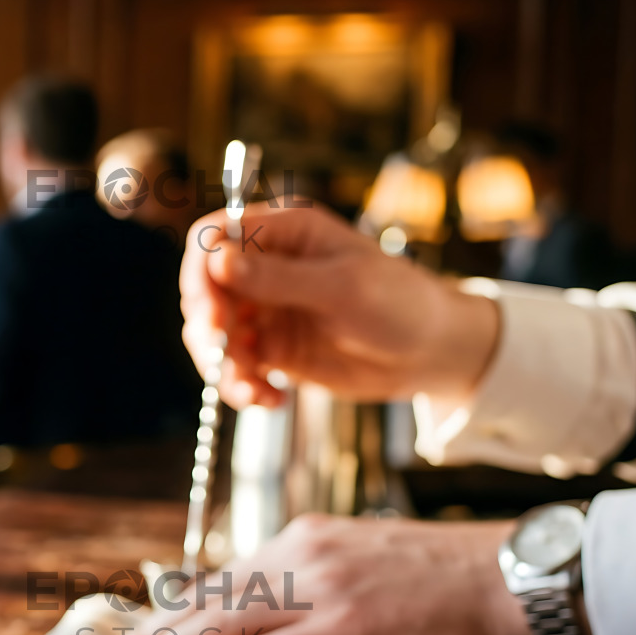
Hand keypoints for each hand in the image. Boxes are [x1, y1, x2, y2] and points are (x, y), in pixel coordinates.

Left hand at [101, 514, 533, 634]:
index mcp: (306, 538)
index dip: (177, 609)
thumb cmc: (458, 583)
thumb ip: (318, 587)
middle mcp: (301, 554)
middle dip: (152, 634)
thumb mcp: (370, 568)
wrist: (520, 578)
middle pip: (207, 600)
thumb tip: (281, 621)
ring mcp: (318, 590)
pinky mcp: (341, 630)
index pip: (223, 577)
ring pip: (218, 626)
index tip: (141, 631)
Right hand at [179, 203, 501, 410]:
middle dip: (207, 324)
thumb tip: (218, 261)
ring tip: (253, 390)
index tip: (210, 310)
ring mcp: (266, 309)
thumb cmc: (401, 303)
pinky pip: (235, 366)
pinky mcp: (271, 348)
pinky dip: (242, 386)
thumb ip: (278, 277)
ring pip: (212, 332)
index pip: (216, 237)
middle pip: (204, 287)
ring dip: (221, 364)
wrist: (434, 353)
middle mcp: (267, 267)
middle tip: (222, 354)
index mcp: (285, 234)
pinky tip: (269, 399)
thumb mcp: (342, 287)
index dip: (202, 270)